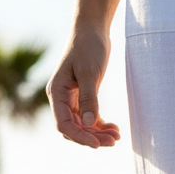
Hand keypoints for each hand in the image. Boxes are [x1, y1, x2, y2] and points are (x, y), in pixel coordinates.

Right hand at [47, 25, 121, 148]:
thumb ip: (89, 98)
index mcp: (57, 93)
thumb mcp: (89, 73)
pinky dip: (101, 125)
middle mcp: (61, 99)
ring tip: (117, 136)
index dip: (80, 137)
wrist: (92, 29)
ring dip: (99, 133)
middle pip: (74, 129)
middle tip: (114, 140)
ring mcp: (71, 99)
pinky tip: (115, 128)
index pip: (64, 125)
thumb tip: (89, 123)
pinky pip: (90, 119)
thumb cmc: (88, 46)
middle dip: (92, 137)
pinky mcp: (83, 97)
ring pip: (83, 126)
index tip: (98, 144)